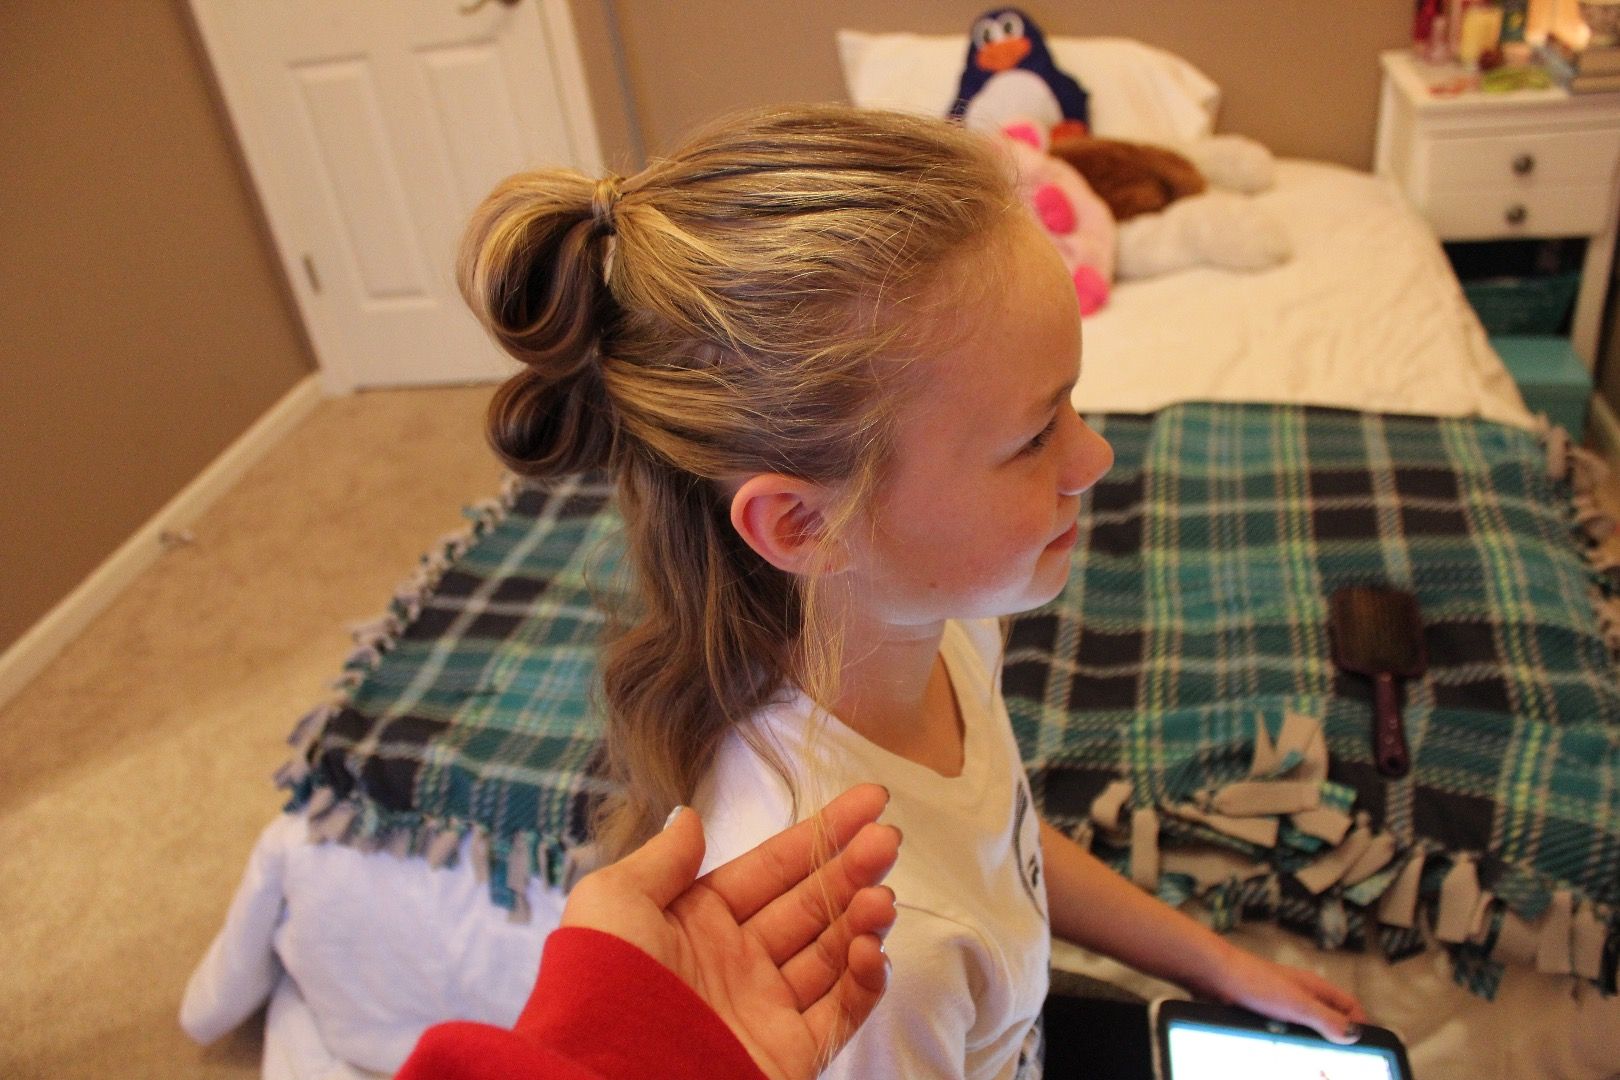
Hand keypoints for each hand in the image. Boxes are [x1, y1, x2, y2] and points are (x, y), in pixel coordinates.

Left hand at [560, 784, 902, 1079]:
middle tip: (888, 840)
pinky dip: (865, 980)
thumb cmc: (603, 983)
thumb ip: (662, 859)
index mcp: (696, 921)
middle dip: (852, 868)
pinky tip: (872, 948)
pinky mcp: (790, 1053)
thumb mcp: (613, 902)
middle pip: (810, 904)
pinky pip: (841, 1012)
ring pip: (832, 953)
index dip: (820, 833)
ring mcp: (766, 1008)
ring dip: (862, 919)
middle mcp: (735, 961)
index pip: (773, 866)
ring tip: (882, 897)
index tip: (870, 800)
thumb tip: (691, 816)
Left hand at [1196, 943, 1368, 1043]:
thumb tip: (1355, 1035)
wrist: (1213, 974)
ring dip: (1308, 1042)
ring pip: (1304, 1025)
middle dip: (1334, 1039)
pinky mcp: (1263, 1009)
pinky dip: (1286, 1040)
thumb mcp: (1298, 1004)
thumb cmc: (1253, 981)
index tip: (1364, 1049)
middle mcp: (1301, 992)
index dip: (1359, 1026)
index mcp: (1315, 988)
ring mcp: (1281, 1001)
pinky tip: (1282, 1050)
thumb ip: (1327, 1019)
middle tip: (1336, 1061)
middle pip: (1328, 1018)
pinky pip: (1282, 1028)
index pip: (1350, 1007)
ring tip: (1311, 1060)